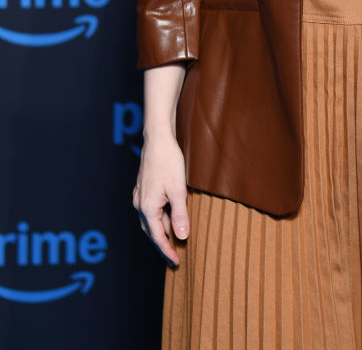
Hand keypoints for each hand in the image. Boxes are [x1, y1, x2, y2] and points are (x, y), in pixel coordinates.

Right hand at [132, 134, 188, 265]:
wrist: (158, 138)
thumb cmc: (168, 161)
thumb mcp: (178, 189)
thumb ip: (180, 214)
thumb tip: (181, 237)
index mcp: (147, 207)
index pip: (158, 237)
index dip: (167, 251)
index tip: (176, 263)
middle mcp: (139, 204)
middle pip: (151, 231)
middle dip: (163, 244)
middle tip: (175, 256)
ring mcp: (140, 196)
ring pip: (151, 220)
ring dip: (162, 230)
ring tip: (176, 238)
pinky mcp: (144, 188)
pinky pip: (151, 210)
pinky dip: (160, 218)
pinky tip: (171, 216)